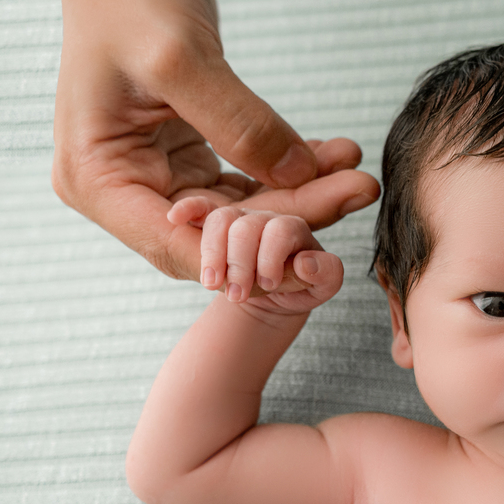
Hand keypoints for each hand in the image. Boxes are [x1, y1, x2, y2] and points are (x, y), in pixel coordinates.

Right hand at [49, 0, 378, 282]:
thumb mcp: (182, 61)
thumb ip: (238, 125)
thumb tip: (300, 177)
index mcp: (96, 181)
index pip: (178, 245)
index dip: (247, 258)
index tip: (313, 254)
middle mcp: (124, 189)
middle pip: (220, 231)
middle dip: (293, 217)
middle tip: (357, 192)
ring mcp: (159, 176)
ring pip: (243, 210)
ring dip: (305, 195)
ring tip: (359, 177)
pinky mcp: (191, 159)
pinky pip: (251, 180)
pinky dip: (294, 171)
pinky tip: (337, 156)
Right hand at [169, 198, 343, 315]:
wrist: (275, 293)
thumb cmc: (300, 285)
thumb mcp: (322, 287)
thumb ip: (327, 275)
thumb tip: (305, 263)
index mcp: (292, 228)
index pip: (281, 230)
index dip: (272, 257)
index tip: (268, 284)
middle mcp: (264, 218)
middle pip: (247, 227)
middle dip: (240, 263)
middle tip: (237, 294)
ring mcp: (238, 220)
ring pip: (221, 221)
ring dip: (213, 253)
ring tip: (212, 284)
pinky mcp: (214, 226)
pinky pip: (199, 208)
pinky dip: (189, 209)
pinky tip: (176, 217)